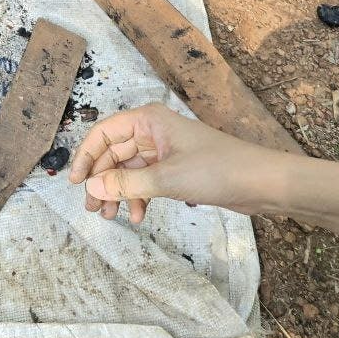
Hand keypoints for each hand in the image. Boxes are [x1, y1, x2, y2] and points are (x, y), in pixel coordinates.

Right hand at [68, 103, 272, 223]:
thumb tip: (91, 188)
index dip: (86, 156)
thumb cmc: (216, 170)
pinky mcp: (176, 169)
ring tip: (110, 217)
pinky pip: (146, 180)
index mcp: (148, 120)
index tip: (75, 183)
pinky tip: (139, 216)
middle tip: (91, 209)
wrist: (263, 183)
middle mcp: (152, 131)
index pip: (104, 133)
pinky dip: (139, 196)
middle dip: (102, 180)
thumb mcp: (167, 178)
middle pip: (114, 153)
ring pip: (129, 170)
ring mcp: (164, 151)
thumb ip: (127, 183)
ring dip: (119, 192)